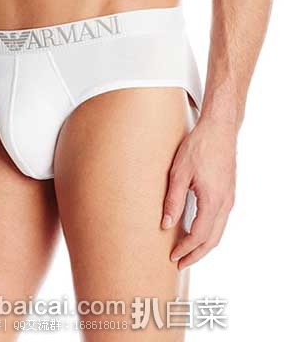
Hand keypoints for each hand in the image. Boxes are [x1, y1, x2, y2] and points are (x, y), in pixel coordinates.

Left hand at [161, 117, 236, 268]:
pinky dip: (209, 233)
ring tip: (186, 252)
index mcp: (213, 200)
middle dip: (196, 254)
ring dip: (203, 245)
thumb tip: (165, 223)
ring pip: (218, 232)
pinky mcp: (228, 193)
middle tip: (179, 263)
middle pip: (212, 240)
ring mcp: (229, 199)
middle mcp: (225, 203)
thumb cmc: (198, 147)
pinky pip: (220, 221)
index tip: (173, 256)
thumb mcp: (179, 173)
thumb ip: (172, 201)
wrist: (219, 130)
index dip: (186, 249)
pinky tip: (196, 231)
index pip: (199, 235)